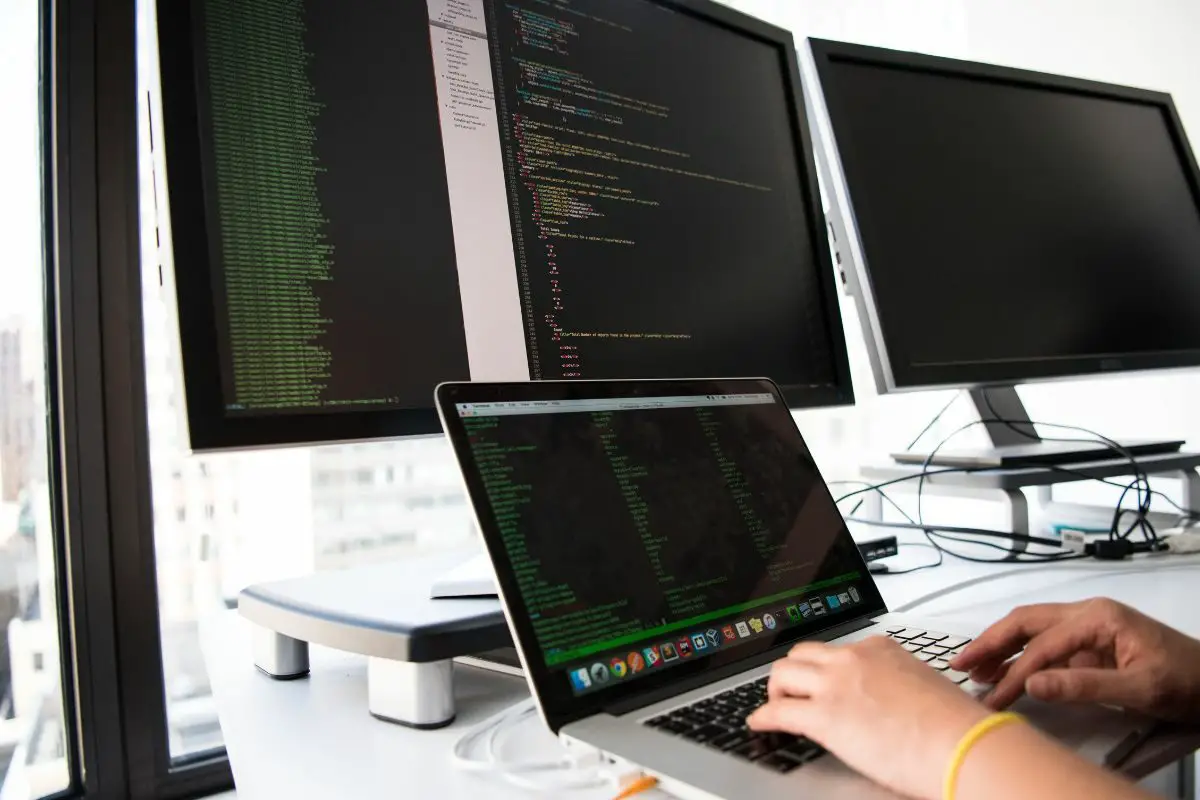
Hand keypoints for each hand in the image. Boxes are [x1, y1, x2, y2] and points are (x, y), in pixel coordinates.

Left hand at [748, 636, 989, 799]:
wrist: (962, 744)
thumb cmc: (956, 726)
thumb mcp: (925, 688)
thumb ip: (901, 687)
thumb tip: (896, 704)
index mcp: (880, 650)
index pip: (839, 650)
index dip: (826, 669)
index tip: (822, 680)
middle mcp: (854, 659)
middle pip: (803, 654)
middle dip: (793, 673)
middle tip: (791, 692)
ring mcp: (836, 685)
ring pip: (783, 673)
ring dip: (775, 691)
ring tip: (775, 706)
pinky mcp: (824, 717)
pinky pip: (778, 712)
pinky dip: (763, 717)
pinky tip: (759, 724)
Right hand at [952, 598, 1199, 720]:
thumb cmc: (1186, 681)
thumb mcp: (1140, 687)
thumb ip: (1084, 686)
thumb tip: (1033, 685)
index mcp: (1098, 617)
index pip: (1044, 646)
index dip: (1014, 673)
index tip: (993, 699)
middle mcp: (1087, 614)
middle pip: (1026, 622)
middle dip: (990, 643)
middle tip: (960, 665)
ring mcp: (1088, 627)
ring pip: (1031, 629)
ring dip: (1000, 648)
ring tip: (972, 669)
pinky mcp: (1090, 644)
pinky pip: (1046, 645)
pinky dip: (1020, 657)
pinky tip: (1004, 672)